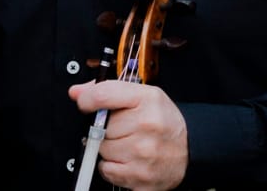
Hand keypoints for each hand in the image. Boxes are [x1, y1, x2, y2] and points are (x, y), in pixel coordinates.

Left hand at [70, 80, 187, 190]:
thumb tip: (76, 92)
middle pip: (100, 127)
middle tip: (124, 129)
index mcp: (147, 100)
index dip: (87, 99)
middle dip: (106, 129)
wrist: (190, 149)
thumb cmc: (163, 121)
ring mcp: (144, 154)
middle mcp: (147, 125)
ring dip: (109, 149)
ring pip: (101, 150)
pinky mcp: (141, 177)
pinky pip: (107, 170)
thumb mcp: (143, 96)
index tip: (86, 103)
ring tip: (128, 144)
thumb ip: (108, 90)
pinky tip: (128, 159)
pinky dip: (112, 167)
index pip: (102, 95)